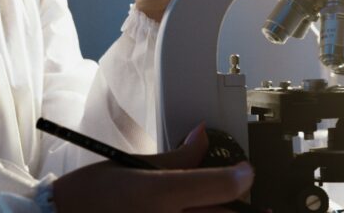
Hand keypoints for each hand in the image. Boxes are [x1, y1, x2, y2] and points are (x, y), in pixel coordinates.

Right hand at [52, 124, 253, 212]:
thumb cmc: (91, 195)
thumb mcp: (132, 165)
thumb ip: (176, 157)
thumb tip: (202, 138)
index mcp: (159, 193)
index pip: (221, 186)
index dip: (241, 176)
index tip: (245, 171)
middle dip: (240, 207)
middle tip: (253, 202)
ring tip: (222, 209)